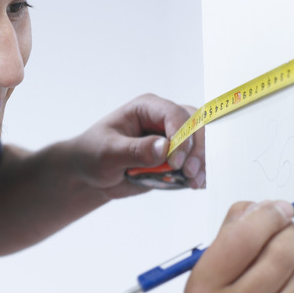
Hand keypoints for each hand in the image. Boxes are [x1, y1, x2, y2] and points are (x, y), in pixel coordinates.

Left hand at [66, 93, 205, 199]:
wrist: (92, 173)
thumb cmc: (93, 154)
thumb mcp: (108, 152)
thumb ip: (135, 150)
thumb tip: (165, 147)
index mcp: (146, 108)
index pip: (174, 114)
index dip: (181, 135)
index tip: (175, 161)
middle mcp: (163, 119)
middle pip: (195, 125)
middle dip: (196, 149)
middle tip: (189, 173)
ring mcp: (173, 137)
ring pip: (201, 142)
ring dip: (202, 162)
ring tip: (194, 182)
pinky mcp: (176, 156)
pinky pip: (196, 160)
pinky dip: (200, 171)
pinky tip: (195, 184)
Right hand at [185, 200, 293, 292]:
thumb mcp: (205, 277)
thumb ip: (226, 237)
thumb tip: (259, 208)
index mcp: (203, 289)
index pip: (242, 238)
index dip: (266, 215)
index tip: (277, 208)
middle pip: (280, 254)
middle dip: (288, 235)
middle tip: (285, 232)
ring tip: (281, 275)